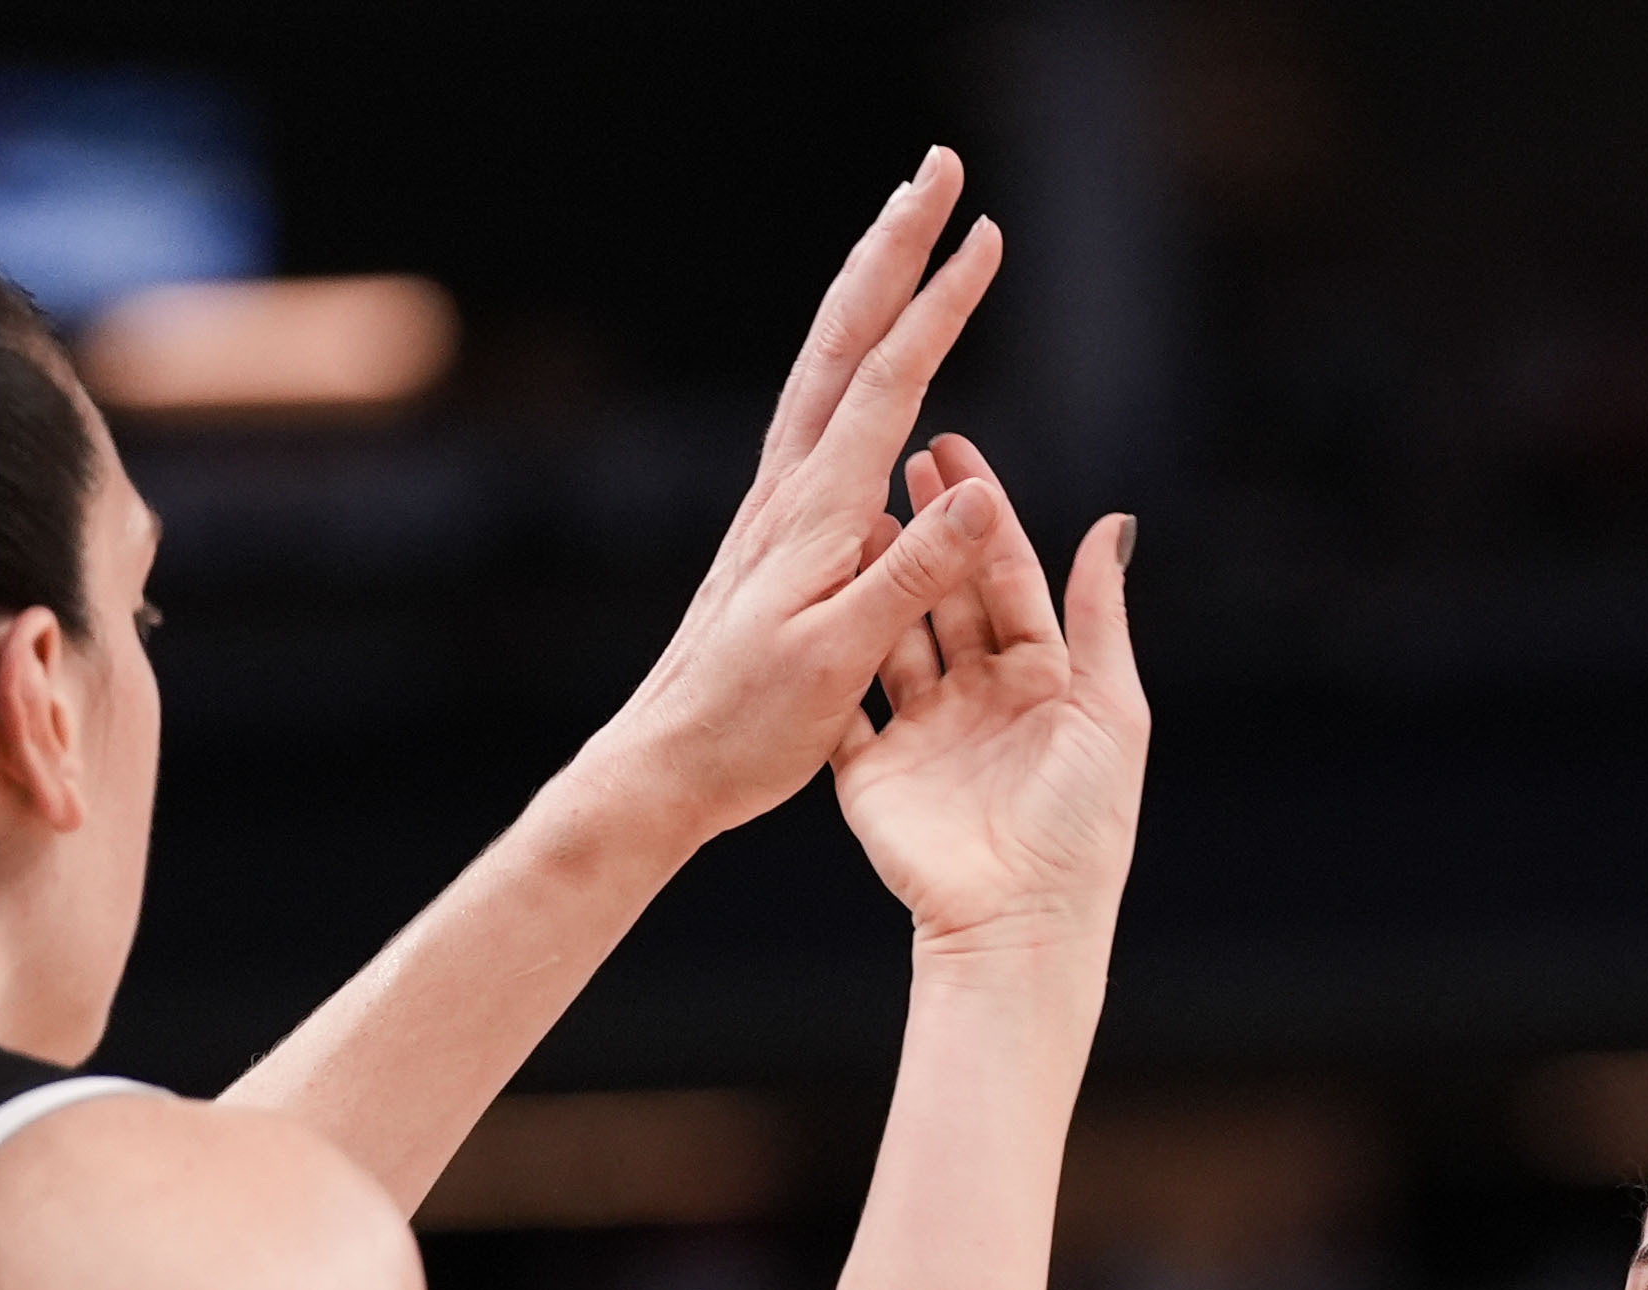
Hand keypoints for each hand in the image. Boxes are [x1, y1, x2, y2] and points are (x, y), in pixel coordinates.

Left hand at [581, 152, 1022, 849]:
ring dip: (871, 282)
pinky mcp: (776, 529)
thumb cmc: (745, 728)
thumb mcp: (836, 660)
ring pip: (828, 361)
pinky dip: (856, 353)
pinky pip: (823, 411)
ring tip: (907, 227)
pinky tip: (870, 357)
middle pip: (846, 334)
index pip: (890, 379)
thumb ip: (906, 575)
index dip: (940, 302)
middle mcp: (790, 485)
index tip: (986, 234)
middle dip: (896, 244)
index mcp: (816, 510)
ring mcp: (778, 501)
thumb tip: (973, 489)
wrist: (661, 764)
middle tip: (940, 168)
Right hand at [830, 437, 1147, 955]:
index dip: (980, 513)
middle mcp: (979, 699)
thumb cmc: (1080, 823)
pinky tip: (812, 594)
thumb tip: (1112, 522)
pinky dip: (829, 651)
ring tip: (847, 511)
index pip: (1006, 576)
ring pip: (891, 635)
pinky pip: (845, 703)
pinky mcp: (872, 769)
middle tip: (894, 458)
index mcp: (1040, 681)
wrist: (1017, 921)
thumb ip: (1096, 615)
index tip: (949, 446)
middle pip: (945, 594)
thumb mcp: (1105, 708)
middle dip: (924, 529)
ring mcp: (921, 731)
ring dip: (872, 576)